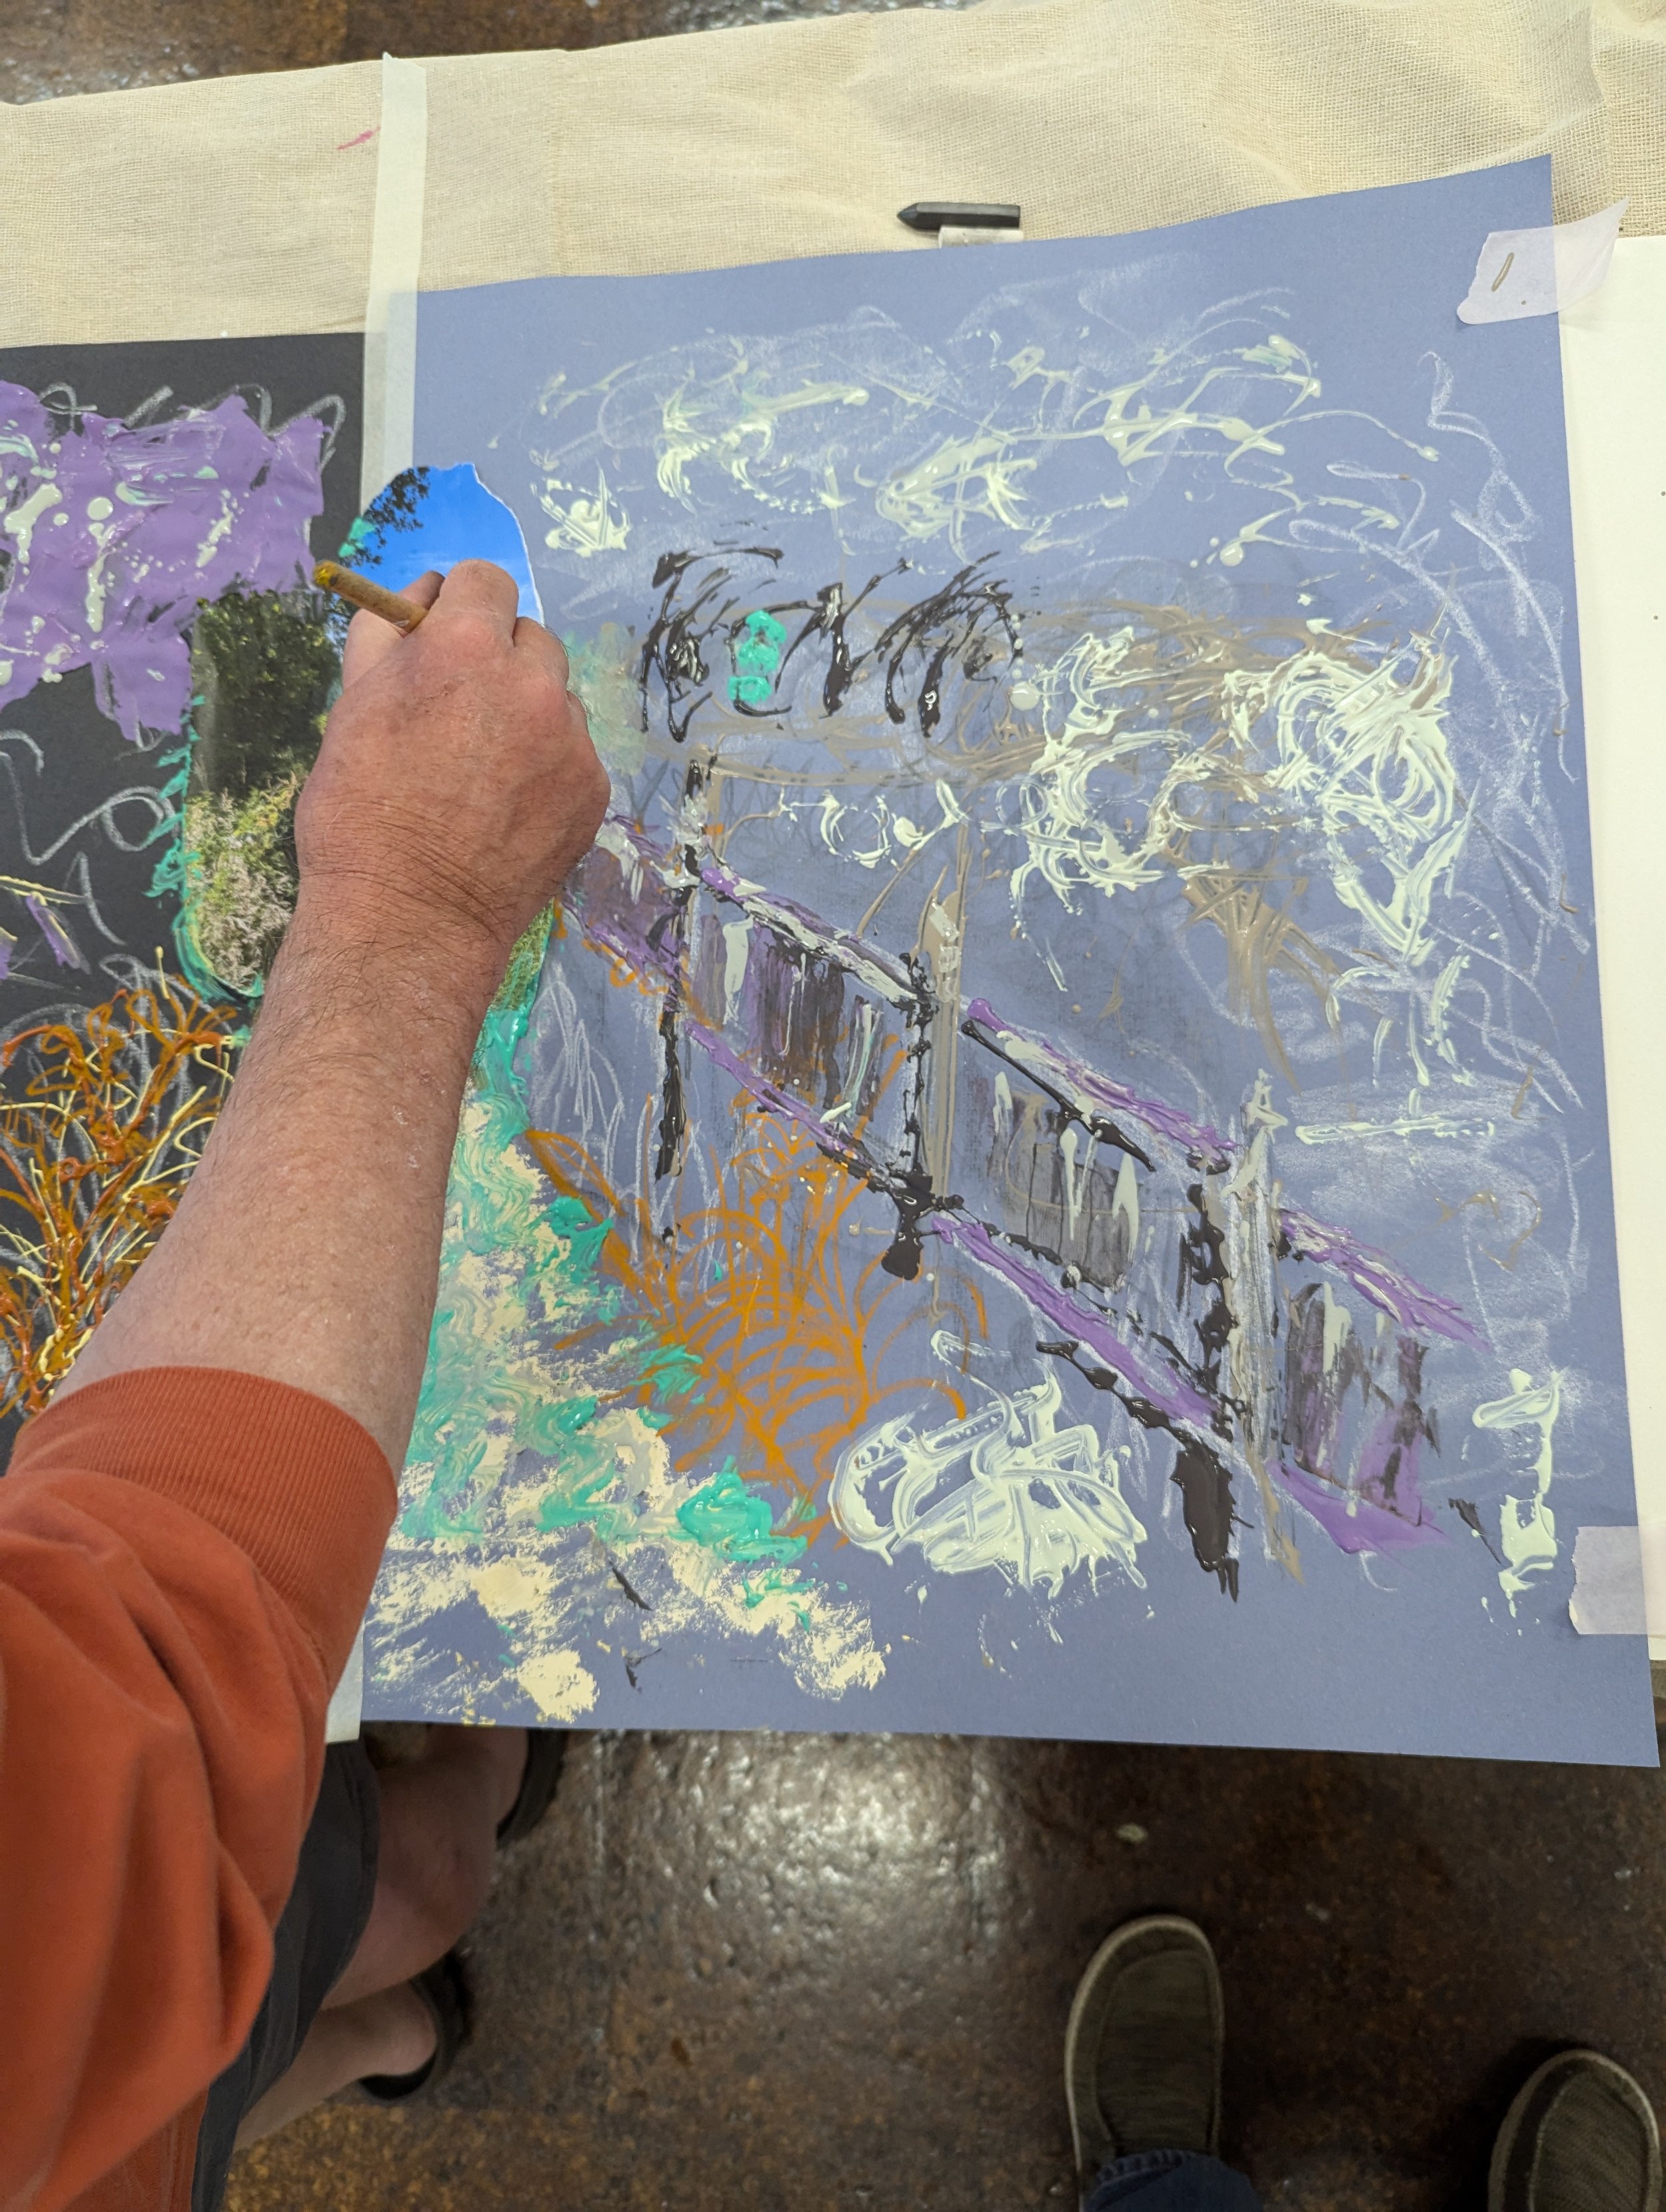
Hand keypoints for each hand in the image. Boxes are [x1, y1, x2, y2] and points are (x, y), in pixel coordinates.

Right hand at [295, 561, 609, 988]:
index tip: (447, 636)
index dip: (462, 606)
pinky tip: (507, 805)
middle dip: (499, 659)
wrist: (409, 916)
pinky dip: (547, 767)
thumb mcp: (352, 704)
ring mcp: (571, 739)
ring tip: (482, 768)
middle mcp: (532, 683)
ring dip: (527, 714)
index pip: (486, 581)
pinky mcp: (592, 790)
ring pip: (556, 697)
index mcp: (466, 647)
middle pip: (529, 637)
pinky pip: (573, 753)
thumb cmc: (360, 813)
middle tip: (461, 712)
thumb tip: (420, 598)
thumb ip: (387, 635)